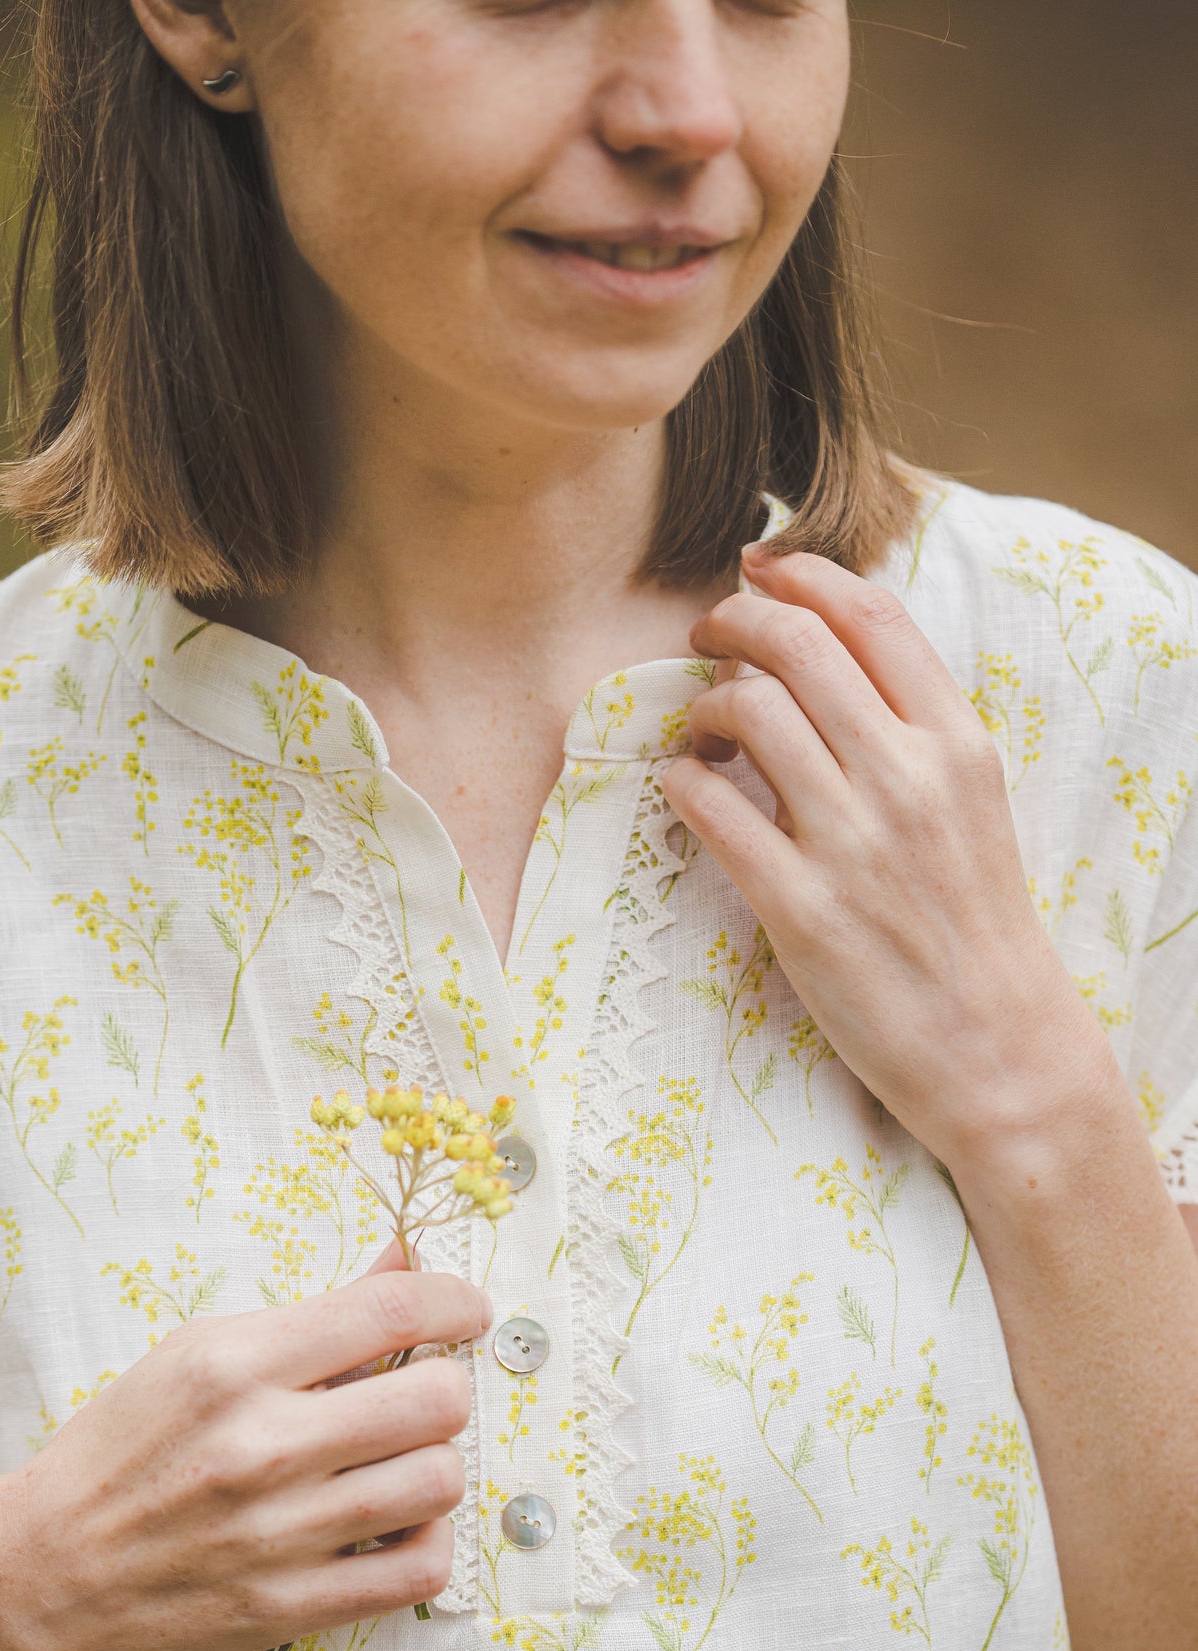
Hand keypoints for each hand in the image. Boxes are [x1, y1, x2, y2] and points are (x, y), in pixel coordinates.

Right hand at [0, 1260, 487, 1650]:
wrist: (44, 1569)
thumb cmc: (124, 1449)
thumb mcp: (198, 1353)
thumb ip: (314, 1316)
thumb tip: (407, 1262)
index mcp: (234, 1365)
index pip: (390, 1310)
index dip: (452, 1301)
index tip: (465, 1310)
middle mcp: (263, 1445)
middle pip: (437, 1400)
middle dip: (444, 1389)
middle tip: (419, 1396)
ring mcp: (280, 1532)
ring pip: (438, 1481)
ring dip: (435, 1465)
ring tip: (399, 1462)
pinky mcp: (291, 1606)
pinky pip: (420, 1570)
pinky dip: (426, 1542)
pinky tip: (395, 1525)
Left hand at [661, 548, 1111, 1163]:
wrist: (998, 1048)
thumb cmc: (974, 924)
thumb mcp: (970, 805)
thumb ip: (909, 731)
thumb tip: (823, 657)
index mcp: (956, 743)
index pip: (871, 614)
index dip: (800, 575)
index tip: (757, 572)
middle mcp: (908, 779)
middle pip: (797, 646)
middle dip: (732, 624)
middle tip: (705, 640)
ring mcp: (853, 844)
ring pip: (749, 712)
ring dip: (703, 706)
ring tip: (701, 732)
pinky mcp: (802, 910)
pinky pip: (712, 811)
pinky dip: (682, 784)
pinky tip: (685, 792)